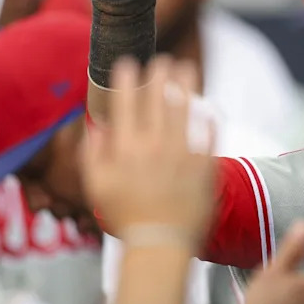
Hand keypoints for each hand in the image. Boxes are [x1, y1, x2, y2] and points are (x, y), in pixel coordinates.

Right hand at [82, 55, 216, 247]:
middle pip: (158, 100)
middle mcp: (155, 146)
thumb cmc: (126, 218)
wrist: (160, 245)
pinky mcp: (204, 165)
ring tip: (187, 67)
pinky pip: (210, 134)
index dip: (126, 80)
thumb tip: (96, 128)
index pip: (125, 104)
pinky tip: (209, 104)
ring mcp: (182, 154)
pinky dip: (209, 117)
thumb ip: (93, 155)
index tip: (128, 62)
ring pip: (186, 110)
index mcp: (126, 149)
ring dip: (186, 85)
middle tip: (162, 59)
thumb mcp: (97, 188)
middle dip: (159, 75)